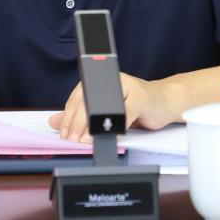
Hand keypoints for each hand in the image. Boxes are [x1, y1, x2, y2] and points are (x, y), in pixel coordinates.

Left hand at [48, 73, 180, 142]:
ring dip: (94, 125)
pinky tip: (111, 135)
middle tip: (73, 139)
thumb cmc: (135, 106)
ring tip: (87, 139)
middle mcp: (113, 80)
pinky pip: (126, 113)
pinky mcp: (142, 97)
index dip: (69, 116)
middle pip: (89, 101)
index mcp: (102, 81)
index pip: (78, 96)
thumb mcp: (104, 112)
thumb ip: (79, 115)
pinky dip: (117, 126)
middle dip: (77, 123)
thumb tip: (55, 121)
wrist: (164, 102)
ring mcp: (129, 86)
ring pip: (105, 106)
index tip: (64, 133)